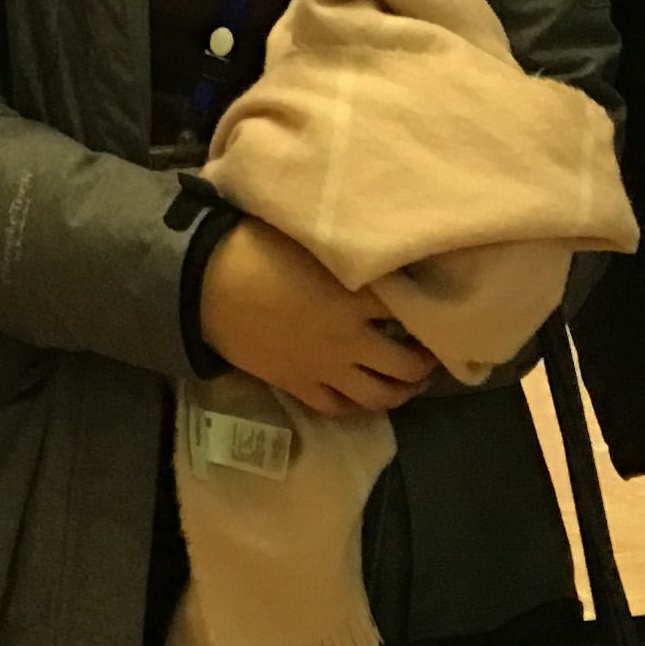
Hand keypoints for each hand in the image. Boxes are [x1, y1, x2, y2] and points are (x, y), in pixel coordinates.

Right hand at [198, 220, 440, 420]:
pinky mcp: (299, 385)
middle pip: (405, 366)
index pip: (411, 312)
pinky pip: (338, 407)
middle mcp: (349, 339)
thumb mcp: (311, 237)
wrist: (207, 284)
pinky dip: (356, 406)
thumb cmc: (256, 246)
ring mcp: (324, 367)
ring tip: (406, 382)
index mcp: (356, 297)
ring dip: (401, 392)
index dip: (430, 313)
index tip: (438, 308)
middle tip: (429, 354)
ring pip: (378, 396)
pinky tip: (362, 395)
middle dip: (425, 364)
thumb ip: (346, 248)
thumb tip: (373, 240)